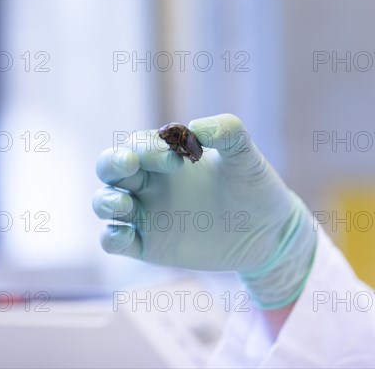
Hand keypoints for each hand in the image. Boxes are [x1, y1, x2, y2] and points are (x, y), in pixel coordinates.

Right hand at [92, 114, 316, 308]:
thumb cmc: (255, 188)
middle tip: (130, 162)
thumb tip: (193, 127)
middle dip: (112, 162)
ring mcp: (148, 215)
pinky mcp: (150, 246)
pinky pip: (115, 241)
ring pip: (105, 203)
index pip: (138, 144)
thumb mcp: (246, 157)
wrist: (269, 232)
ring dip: (106, 201)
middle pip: (110, 167)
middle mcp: (151, 183)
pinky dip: (112, 238)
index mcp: (167, 157)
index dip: (149, 147)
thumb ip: (227, 132)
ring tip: (125, 204)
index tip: (179, 160)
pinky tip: (126, 236)